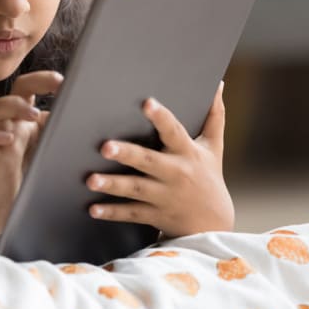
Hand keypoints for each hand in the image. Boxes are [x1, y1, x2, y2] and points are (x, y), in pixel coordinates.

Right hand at [0, 70, 62, 235]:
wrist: (7, 204)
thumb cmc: (30, 173)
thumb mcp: (49, 147)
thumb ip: (60, 130)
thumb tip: (88, 117)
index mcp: (22, 118)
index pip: (26, 87)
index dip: (41, 79)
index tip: (62, 81)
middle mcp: (8, 124)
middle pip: (10, 92)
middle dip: (30, 85)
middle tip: (54, 87)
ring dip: (11, 106)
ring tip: (33, 114)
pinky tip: (8, 138)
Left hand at [85, 82, 233, 237]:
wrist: (213, 225)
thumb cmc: (209, 176)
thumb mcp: (214, 147)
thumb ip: (214, 115)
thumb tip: (218, 83)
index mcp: (187, 153)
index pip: (174, 131)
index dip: (161, 117)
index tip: (147, 103)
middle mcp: (175, 174)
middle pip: (148, 162)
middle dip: (127, 154)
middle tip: (104, 147)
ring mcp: (164, 196)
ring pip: (136, 189)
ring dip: (113, 185)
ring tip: (91, 179)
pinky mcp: (154, 215)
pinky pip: (131, 213)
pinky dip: (112, 213)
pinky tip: (92, 209)